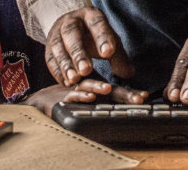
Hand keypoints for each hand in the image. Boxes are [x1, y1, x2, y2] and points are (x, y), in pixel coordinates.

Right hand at [24, 79, 147, 115]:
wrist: (43, 99)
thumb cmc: (70, 96)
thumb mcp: (90, 99)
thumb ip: (106, 100)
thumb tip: (125, 103)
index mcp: (98, 88)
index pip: (117, 91)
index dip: (130, 94)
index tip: (144, 98)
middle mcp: (89, 86)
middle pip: (107, 89)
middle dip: (123, 94)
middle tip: (137, 99)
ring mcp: (75, 89)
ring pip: (87, 85)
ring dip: (98, 87)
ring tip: (108, 89)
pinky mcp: (61, 93)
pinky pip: (70, 93)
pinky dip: (80, 95)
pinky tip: (88, 96)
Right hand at [45, 6, 133, 85]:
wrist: (70, 25)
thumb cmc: (94, 35)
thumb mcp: (109, 40)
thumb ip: (118, 56)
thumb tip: (129, 73)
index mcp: (90, 15)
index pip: (97, 23)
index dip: (102, 37)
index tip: (108, 53)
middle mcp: (71, 21)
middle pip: (72, 34)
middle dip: (79, 53)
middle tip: (86, 70)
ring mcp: (57, 33)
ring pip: (58, 47)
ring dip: (66, 64)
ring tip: (74, 79)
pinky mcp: (48, 47)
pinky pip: (50, 59)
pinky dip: (57, 72)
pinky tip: (66, 83)